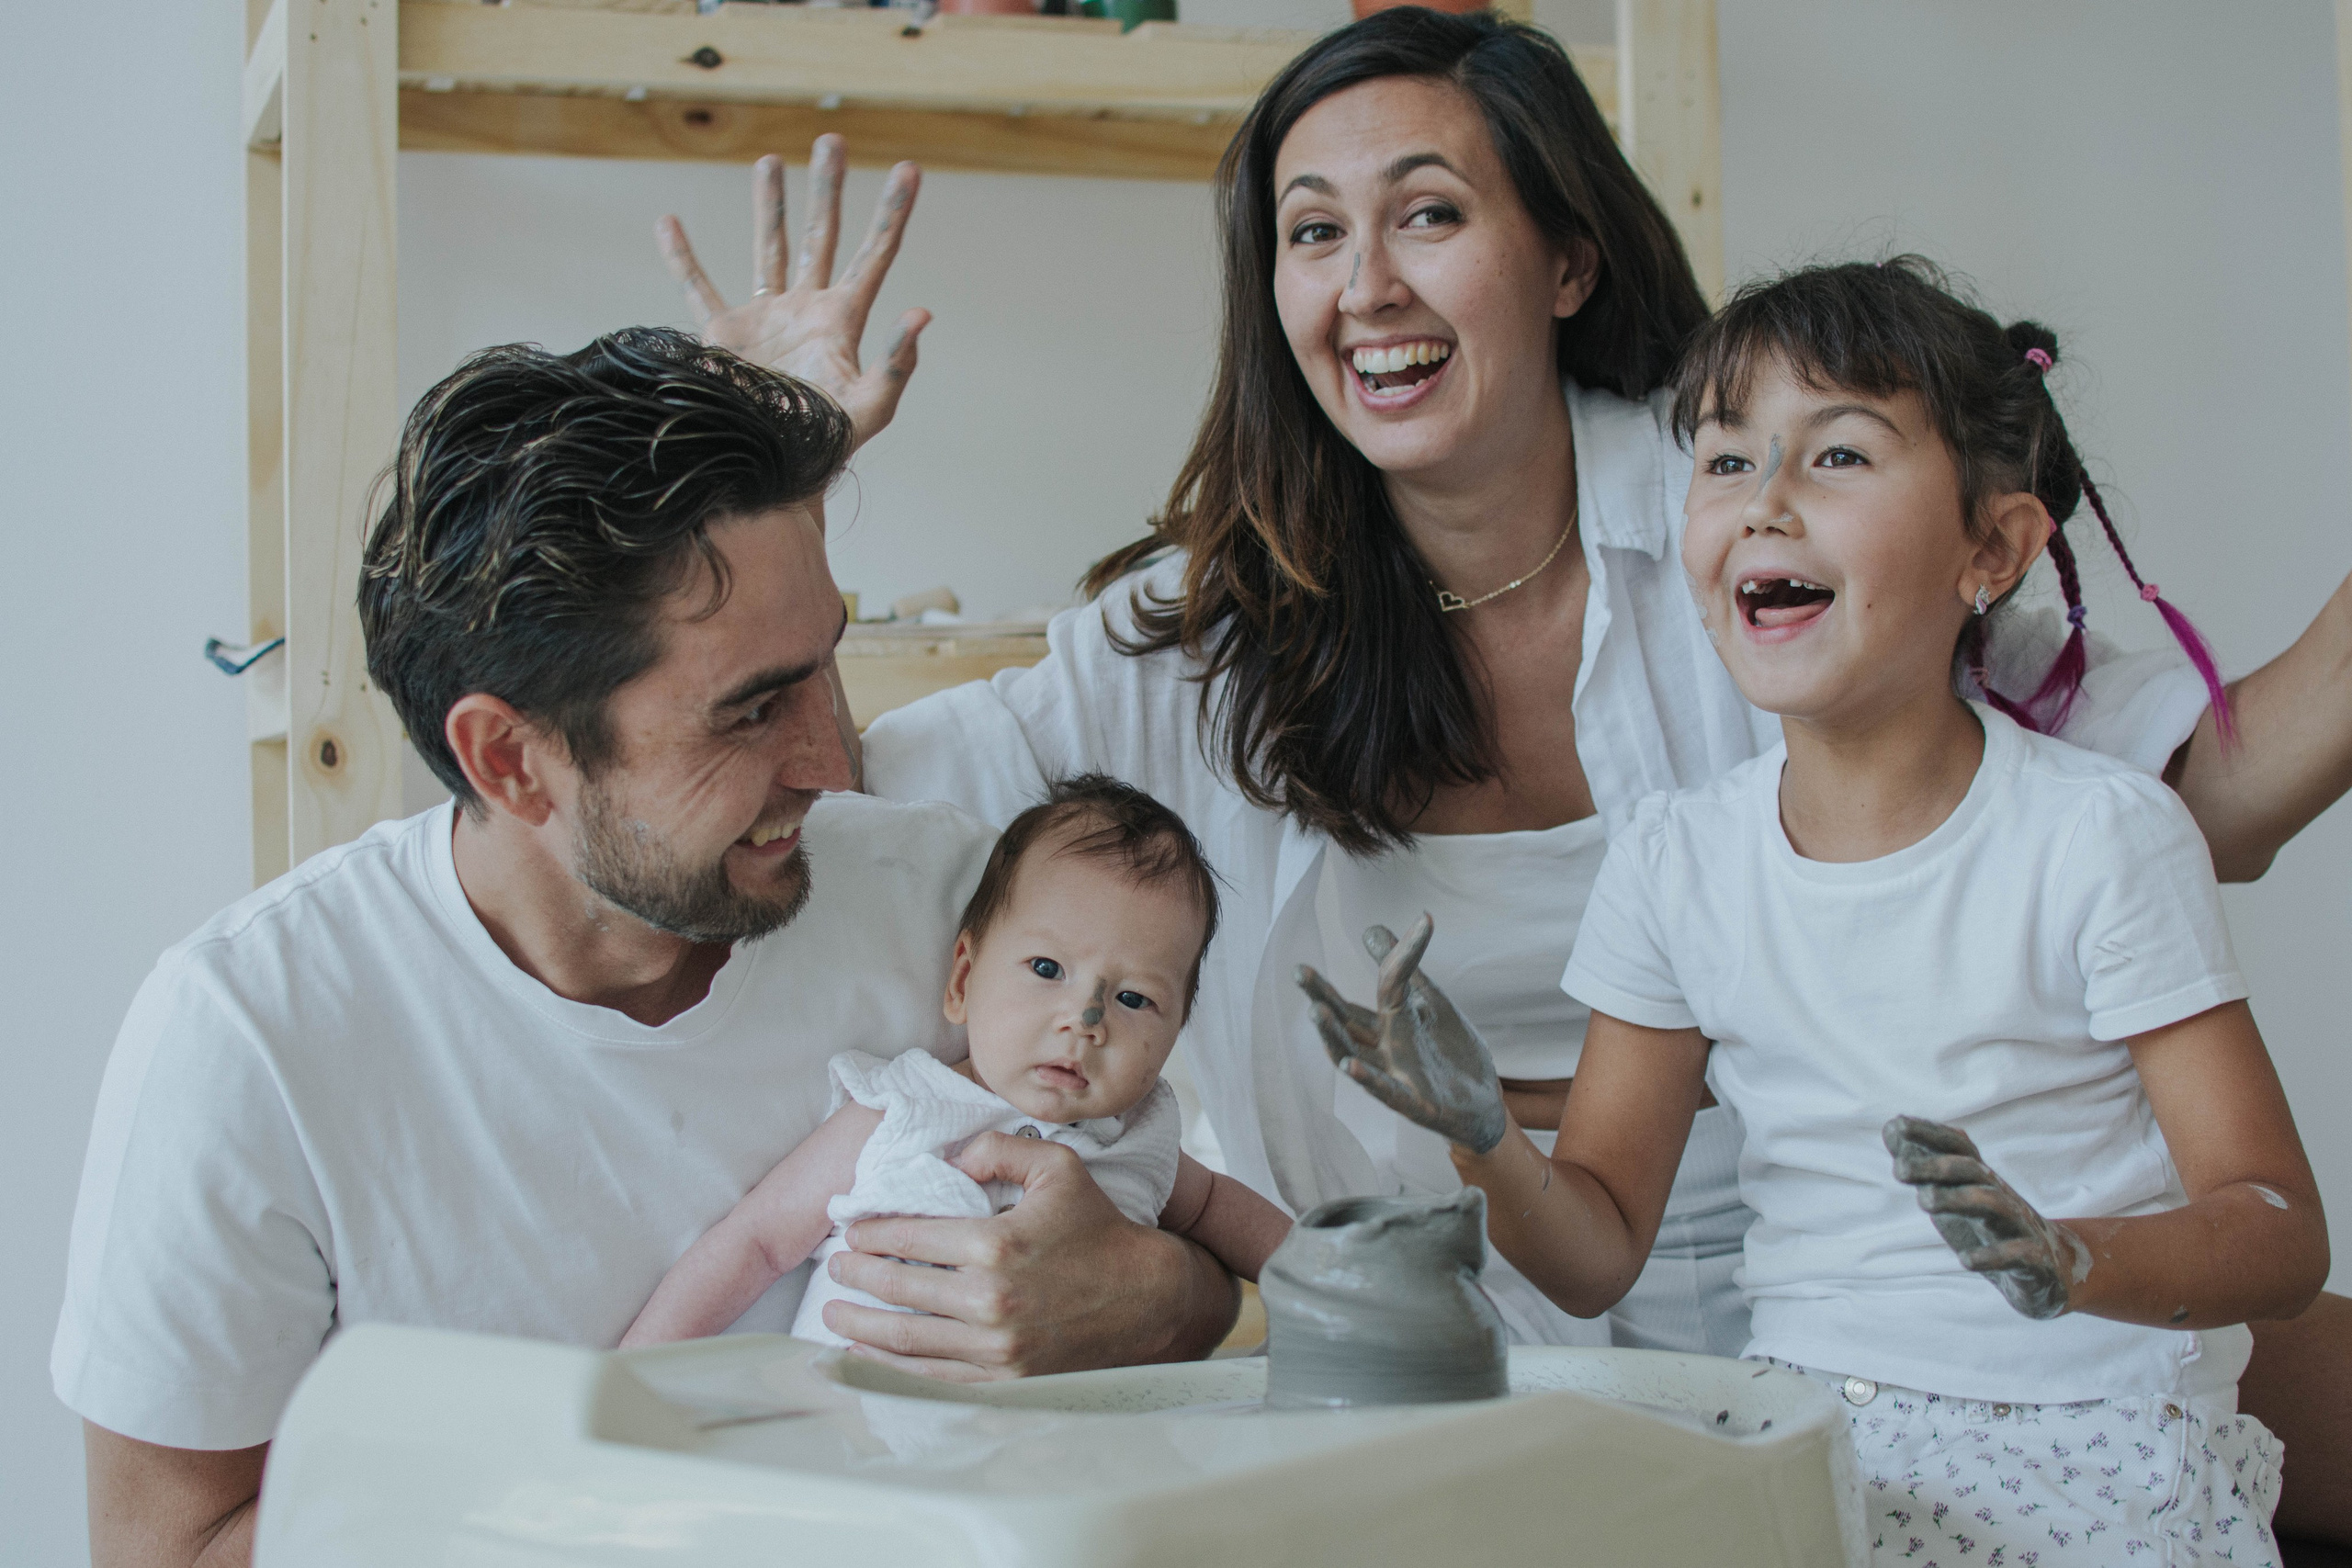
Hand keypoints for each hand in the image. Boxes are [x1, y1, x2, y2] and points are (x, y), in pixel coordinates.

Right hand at [656, 137, 928, 451]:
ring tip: (770, 161)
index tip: (910, 169)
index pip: (875, 254)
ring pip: (768, 247)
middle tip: (832, 139)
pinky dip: (682, 257)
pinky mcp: (724, 335)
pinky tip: (669, 222)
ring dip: (769, 205)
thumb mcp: (873, 408)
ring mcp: (765, 318)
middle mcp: (806, 309)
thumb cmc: (828, 447)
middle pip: (821, 234)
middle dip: (828, 187)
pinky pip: (699, 287)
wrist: (772, 473)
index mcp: (843, 320)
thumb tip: (922, 312)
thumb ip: (898, 363)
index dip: (893, 212)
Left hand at [822, 1131, 1224, 1380]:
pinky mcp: (1003, 1377)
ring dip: (863, 1324)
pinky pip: (934, 1373)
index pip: (910, 1236)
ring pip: (907, 1337)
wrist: (1146, 1299)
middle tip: (834, 1269)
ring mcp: (994, 1346)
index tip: (851, 1231)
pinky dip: (893, 1364)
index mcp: (995, 1244)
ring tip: (834, 1313)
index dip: (872, 1233)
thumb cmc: (1099, 1229)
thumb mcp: (1058, 1168)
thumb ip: (999, 1148)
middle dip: (857, 1276)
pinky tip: (870, 1352)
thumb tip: (952, 1158)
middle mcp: (988, 1299)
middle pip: (899, 1287)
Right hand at [1297, 914, 1507, 1153]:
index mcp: (1387, 1025)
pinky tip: (1350, 1066)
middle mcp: (1383, 1049)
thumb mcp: (1429, 1003)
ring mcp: (1395, 1076)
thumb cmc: (1451, 1054)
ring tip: (1315, 1011)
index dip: (1374, 961)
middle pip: (1345, 1021)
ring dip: (1333, 1035)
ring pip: (1355, 1055)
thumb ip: (1404, 969)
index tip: (1368, 932)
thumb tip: (1370, 928)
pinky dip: (1368, 1079)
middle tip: (1299, 971)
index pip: (1371, 990)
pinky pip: (1386, 1092)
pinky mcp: (1414, 1104)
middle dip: (1322, 997)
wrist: (1484, 1104)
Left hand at [1885, 1115, 2089, 1319]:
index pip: (1957, 1147)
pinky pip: (2017, 1253)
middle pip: (1970, 1171)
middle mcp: (2000, 1195)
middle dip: (1936, 1167)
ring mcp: (2019, 1225)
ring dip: (1957, 1200)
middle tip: (1898, 1170)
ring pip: (1992, 1204)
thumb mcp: (1953, 1195)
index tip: (1896, 1125)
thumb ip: (1923, 1166)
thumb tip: (1891, 1127)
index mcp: (1981, 1180)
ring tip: (1925, 1201)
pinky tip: (1967, 1261)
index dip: (1929, 1133)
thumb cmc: (1990, 1226)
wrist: (2051, 1270)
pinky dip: (1993, 1255)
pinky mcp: (2035, 1259)